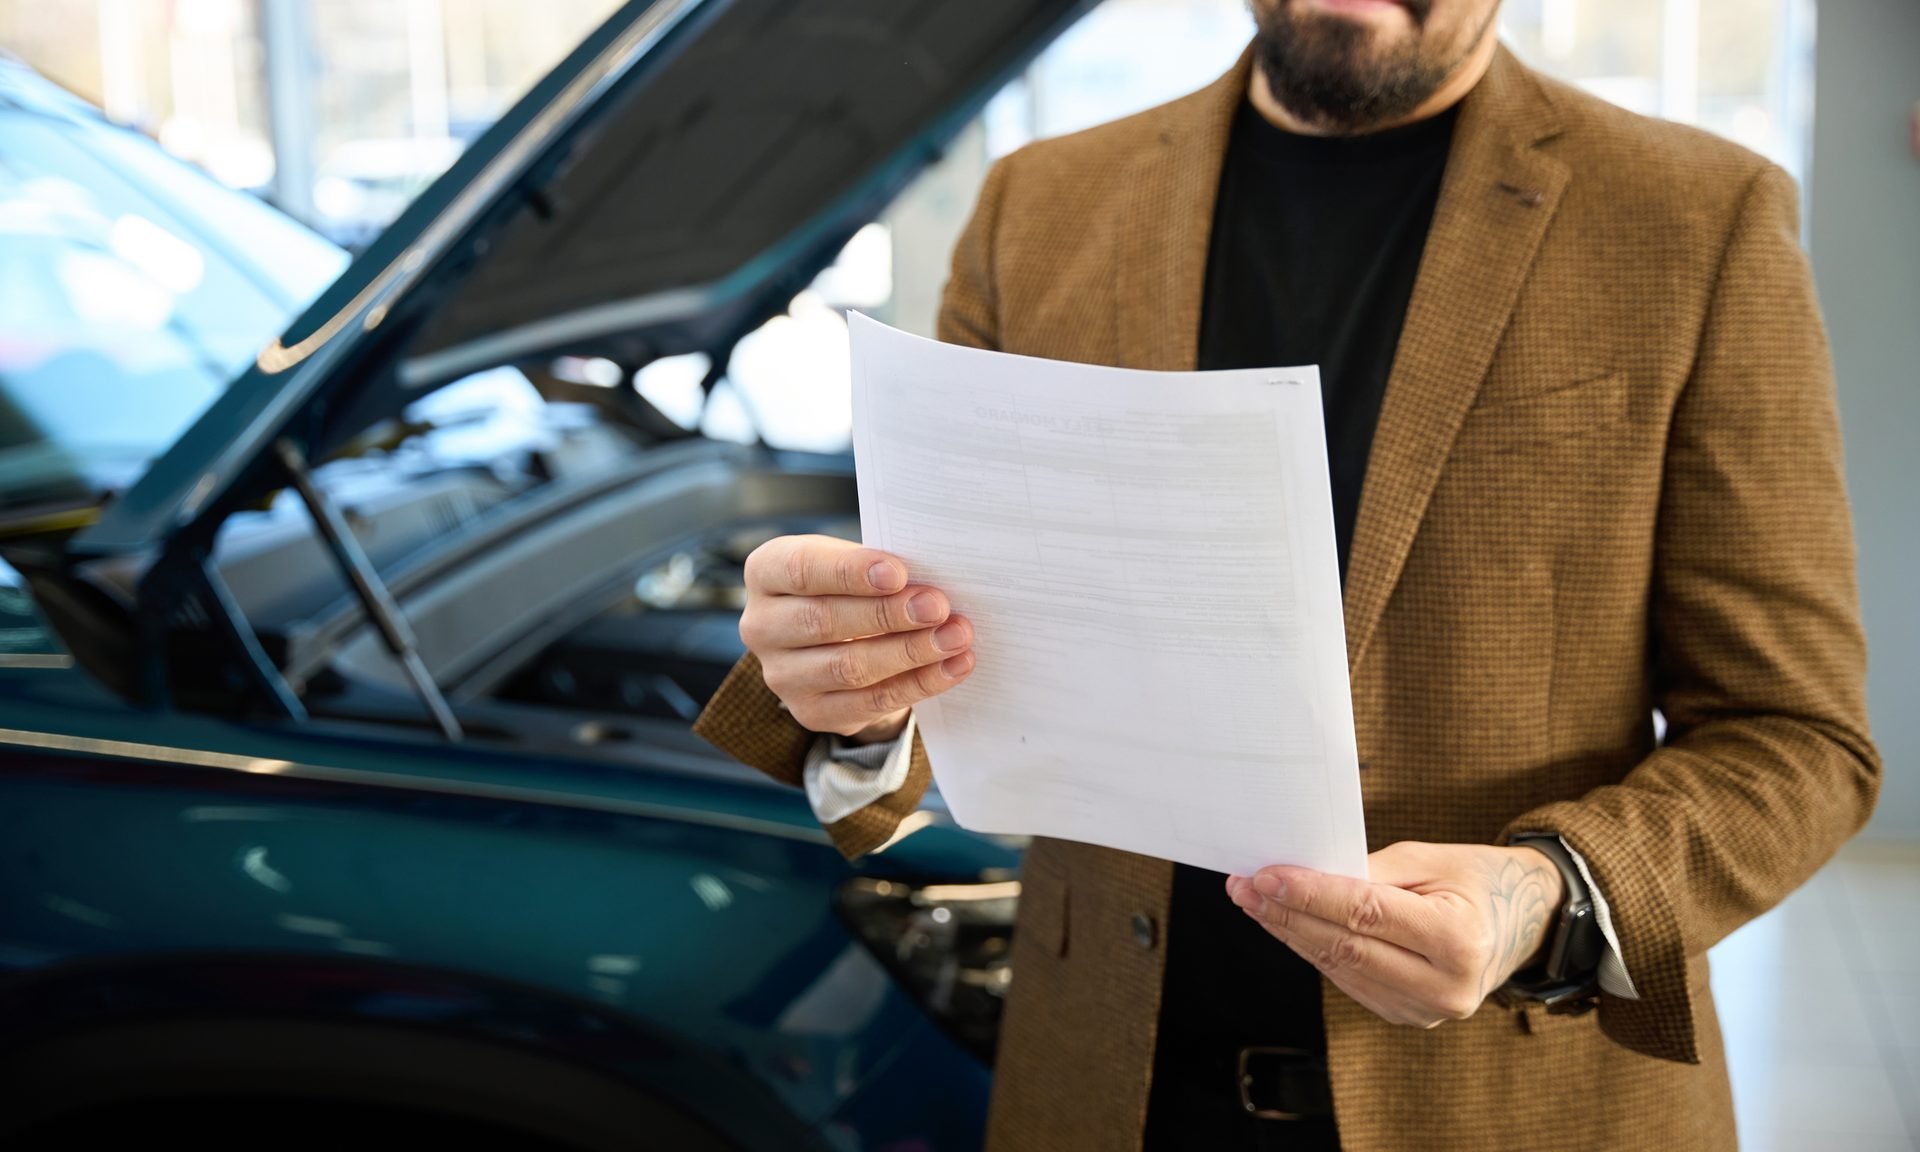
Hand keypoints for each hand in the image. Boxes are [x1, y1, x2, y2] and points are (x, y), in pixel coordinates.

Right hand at [739, 534, 974, 740]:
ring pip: (849, 667)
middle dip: (887, 615)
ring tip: (955, 636)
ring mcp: (782, 675)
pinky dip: (918, 683)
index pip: (801, 570)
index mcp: (766, 572)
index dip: (849, 572)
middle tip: (937, 607)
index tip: (897, 572)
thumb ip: (879, 566)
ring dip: (910, 652)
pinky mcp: (812, 712)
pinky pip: (871, 701)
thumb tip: (929, 584)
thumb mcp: (854, 561)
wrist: (838, 638)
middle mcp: (762, 626)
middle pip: (823, 621)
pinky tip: (953, 666)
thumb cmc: (850, 586)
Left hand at [1228, 841, 1565, 1027]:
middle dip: (1286, 914)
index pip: (1366, 915)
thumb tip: (1304, 876)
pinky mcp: (1407, 1016)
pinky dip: (1313, 950)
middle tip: (1243, 886)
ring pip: (1339, 968)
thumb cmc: (1476, 881)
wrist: (1522, 924)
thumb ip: (1370, 871)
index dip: (1311, 895)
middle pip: (1345, 946)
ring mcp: (1425, 1010)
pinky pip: (1348, 980)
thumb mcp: (1432, 859)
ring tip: (1253, 901)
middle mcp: (1445, 985)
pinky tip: (1285, 924)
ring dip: (1289, 933)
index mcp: (1457, 940)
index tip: (1266, 875)